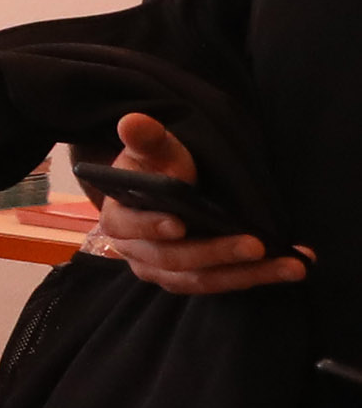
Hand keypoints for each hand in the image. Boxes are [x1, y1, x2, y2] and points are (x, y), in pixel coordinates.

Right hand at [97, 109, 309, 296]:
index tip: (179, 224)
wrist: (167, 191)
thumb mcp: (154, 149)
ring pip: (202, 279)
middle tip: (256, 245)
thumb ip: (148, 139)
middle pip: (173, 259)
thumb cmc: (157, 168)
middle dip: (216, 252)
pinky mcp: (191, 281)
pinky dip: (256, 277)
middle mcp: (136, 252)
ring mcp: (163, 272)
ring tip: (289, 265)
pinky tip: (289, 267)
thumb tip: (132, 122)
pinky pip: (221, 285)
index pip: (127, 225)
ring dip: (248, 274)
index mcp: (118, 219)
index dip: (150, 226)